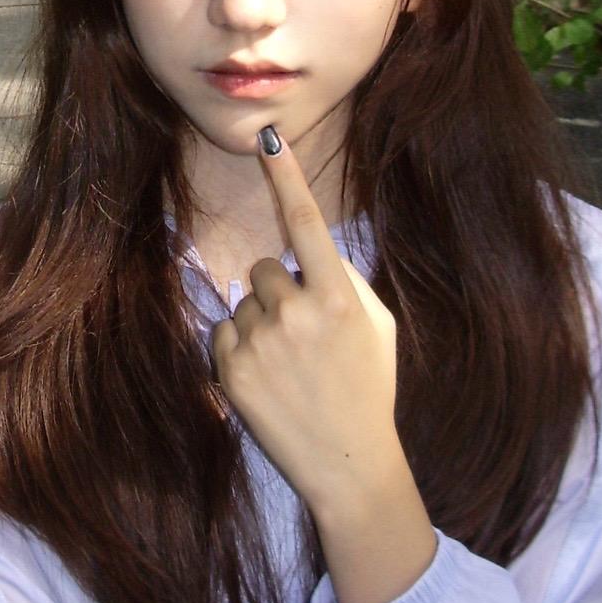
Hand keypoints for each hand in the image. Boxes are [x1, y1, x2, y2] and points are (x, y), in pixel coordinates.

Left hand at [210, 128, 401, 516]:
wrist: (348, 464)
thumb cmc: (368, 388)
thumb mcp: (376, 327)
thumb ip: (343, 282)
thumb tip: (309, 255)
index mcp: (338, 297)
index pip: (307, 222)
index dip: (287, 176)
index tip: (269, 138)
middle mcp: (295, 312)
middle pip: (267, 267)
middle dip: (282, 290)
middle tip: (306, 335)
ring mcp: (259, 342)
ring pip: (245, 301)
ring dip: (262, 322)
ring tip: (291, 366)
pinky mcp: (231, 369)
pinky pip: (224, 332)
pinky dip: (241, 350)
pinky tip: (270, 380)